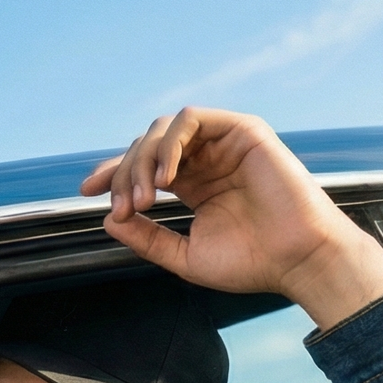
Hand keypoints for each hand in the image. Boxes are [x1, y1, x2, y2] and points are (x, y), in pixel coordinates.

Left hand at [79, 108, 382, 328]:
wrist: (297, 260)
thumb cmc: (253, 262)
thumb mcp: (185, 255)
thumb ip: (147, 239)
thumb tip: (108, 219)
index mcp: (194, 184)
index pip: (143, 166)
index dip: (112, 173)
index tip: (86, 191)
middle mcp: (206, 160)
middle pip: (146, 146)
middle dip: (125, 173)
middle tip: (126, 207)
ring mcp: (224, 143)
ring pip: (164, 129)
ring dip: (144, 159)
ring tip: (145, 196)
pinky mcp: (243, 131)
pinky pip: (192, 120)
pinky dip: (170, 143)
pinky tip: (166, 177)